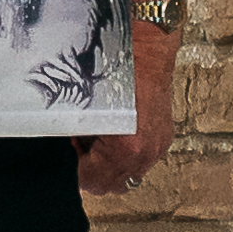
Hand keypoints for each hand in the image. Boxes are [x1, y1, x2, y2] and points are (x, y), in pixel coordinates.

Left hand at [80, 18, 175, 197]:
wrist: (149, 46)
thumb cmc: (118, 69)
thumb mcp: (86, 105)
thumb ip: (77, 136)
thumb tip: (68, 148)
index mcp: (126, 148)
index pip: (93, 182)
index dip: (76, 169)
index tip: (71, 151)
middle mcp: (146, 152)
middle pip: (113, 185)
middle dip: (95, 170)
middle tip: (82, 147)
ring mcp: (158, 146)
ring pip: (129, 175)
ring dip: (112, 165)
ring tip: (100, 138)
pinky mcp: (164, 137)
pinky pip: (142, 159)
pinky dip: (127, 154)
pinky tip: (117, 133)